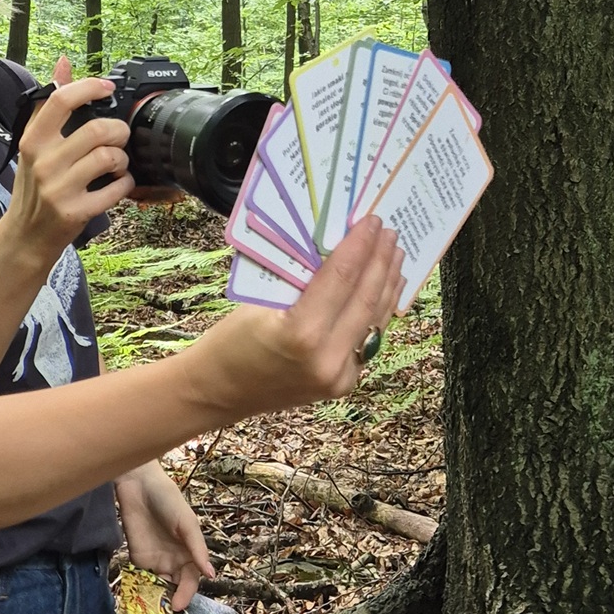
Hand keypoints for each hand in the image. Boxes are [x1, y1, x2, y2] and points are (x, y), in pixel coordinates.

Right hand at [0, 55, 132, 262]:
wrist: (25, 236)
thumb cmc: (34, 186)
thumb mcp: (35, 144)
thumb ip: (50, 104)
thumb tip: (63, 63)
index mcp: (33, 140)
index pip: (61, 100)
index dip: (90, 87)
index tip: (107, 88)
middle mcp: (43, 162)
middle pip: (98, 130)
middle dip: (119, 132)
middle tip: (118, 138)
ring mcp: (59, 189)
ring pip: (110, 157)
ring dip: (123, 159)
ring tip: (116, 164)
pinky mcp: (75, 212)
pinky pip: (116, 188)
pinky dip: (125, 183)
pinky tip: (117, 183)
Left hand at [117, 461, 211, 613]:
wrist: (138, 485)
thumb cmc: (169, 500)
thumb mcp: (187, 523)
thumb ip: (197, 549)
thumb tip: (211, 575)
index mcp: (190, 553)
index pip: (191, 581)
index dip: (186, 594)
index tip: (179, 606)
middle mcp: (174, 561)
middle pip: (175, 588)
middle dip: (171, 602)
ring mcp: (155, 561)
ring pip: (158, 588)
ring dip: (156, 600)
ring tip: (150, 612)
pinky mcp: (137, 558)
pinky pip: (140, 579)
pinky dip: (140, 590)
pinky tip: (137, 599)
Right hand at [187, 213, 403, 419]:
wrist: (219, 392)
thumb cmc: (229, 341)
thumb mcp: (258, 301)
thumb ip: (300, 280)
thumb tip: (333, 246)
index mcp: (301, 334)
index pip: (341, 278)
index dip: (359, 245)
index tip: (371, 221)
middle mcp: (328, 358)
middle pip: (366, 298)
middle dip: (380, 260)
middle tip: (389, 230)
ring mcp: (340, 376)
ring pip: (376, 320)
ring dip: (387, 283)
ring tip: (395, 253)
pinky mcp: (344, 383)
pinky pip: (368, 338)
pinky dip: (379, 309)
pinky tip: (385, 288)